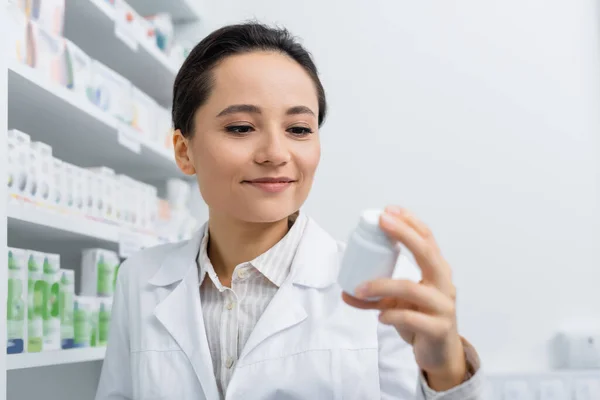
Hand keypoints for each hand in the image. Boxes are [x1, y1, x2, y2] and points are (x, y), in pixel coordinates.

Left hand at [342, 206, 466, 390]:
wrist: (440, 355)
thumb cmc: (421, 321)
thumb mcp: (397, 305)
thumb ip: (375, 297)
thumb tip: (346, 290)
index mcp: (437, 273)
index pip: (427, 240)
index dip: (410, 223)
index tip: (389, 210)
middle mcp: (444, 285)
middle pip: (427, 253)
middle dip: (405, 234)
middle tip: (382, 222)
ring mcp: (443, 307)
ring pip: (412, 289)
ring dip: (382, 285)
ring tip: (360, 288)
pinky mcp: (438, 329)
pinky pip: (412, 318)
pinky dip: (392, 315)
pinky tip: (380, 317)